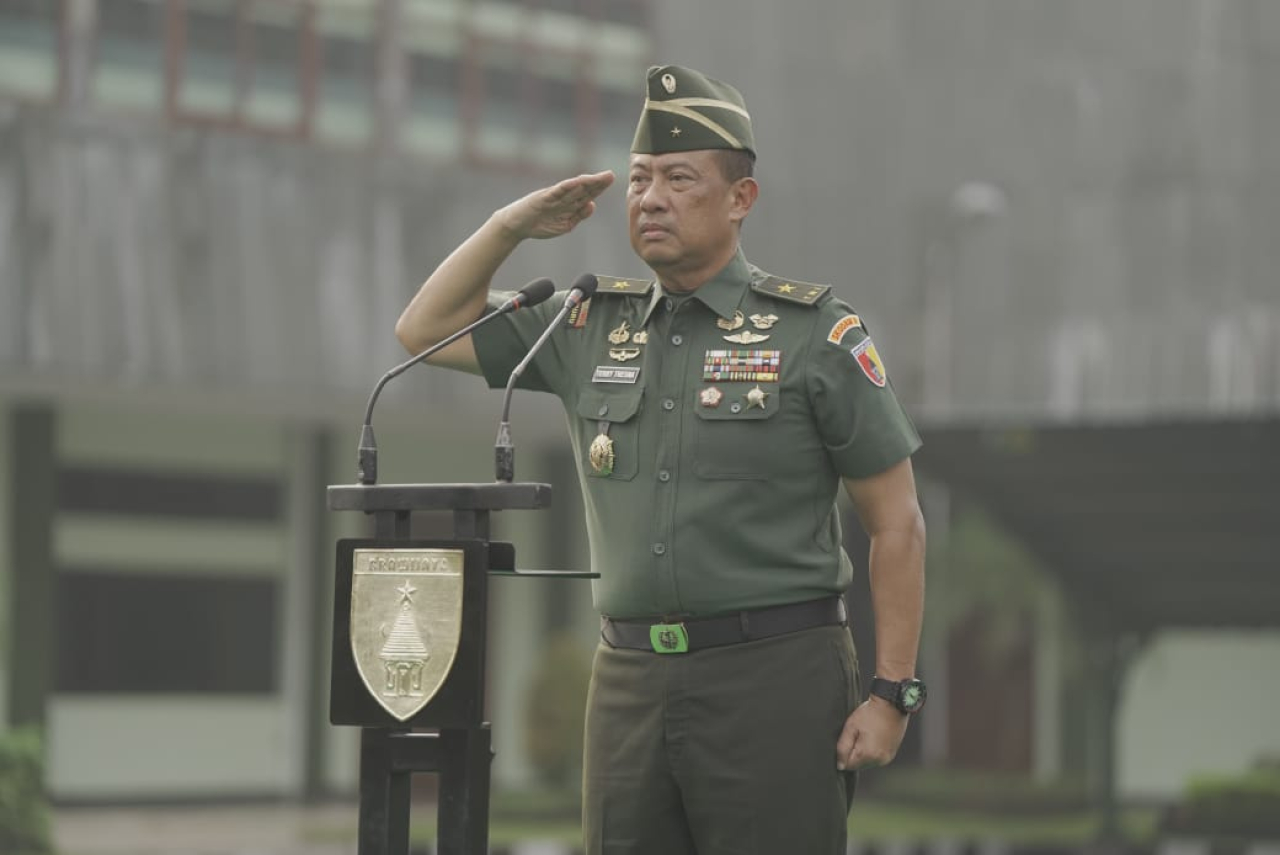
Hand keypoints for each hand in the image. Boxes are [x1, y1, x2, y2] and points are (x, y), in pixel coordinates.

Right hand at [495, 171, 614, 240]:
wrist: (518, 225)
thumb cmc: (541, 224)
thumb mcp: (565, 224)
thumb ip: (579, 216)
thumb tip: (592, 205)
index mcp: (569, 204)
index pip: (587, 194)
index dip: (599, 188)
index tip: (611, 180)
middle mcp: (563, 197)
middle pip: (583, 189)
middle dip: (597, 183)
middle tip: (610, 175)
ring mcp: (553, 196)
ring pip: (572, 188)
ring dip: (585, 182)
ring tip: (598, 177)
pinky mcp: (543, 198)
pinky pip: (556, 191)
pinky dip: (566, 187)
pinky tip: (576, 182)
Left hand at [835, 697, 909, 770]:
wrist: (891, 705)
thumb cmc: (871, 713)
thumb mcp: (851, 727)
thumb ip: (842, 747)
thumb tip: (840, 764)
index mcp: (867, 755)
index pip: (848, 765)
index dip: (843, 754)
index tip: (848, 740)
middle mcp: (879, 760)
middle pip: (858, 765)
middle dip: (854, 753)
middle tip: (858, 734)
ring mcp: (887, 758)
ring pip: (867, 762)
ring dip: (863, 753)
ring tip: (867, 734)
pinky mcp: (891, 754)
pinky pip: (876, 758)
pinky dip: (872, 751)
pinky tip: (873, 736)